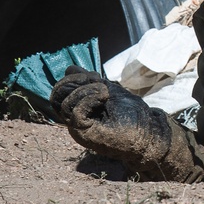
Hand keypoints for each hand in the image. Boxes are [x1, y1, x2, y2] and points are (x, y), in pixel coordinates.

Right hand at [50, 66, 172, 164]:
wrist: (147, 132)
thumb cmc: (130, 114)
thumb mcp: (107, 90)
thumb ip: (89, 81)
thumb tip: (70, 69)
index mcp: (78, 108)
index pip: (60, 90)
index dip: (73, 77)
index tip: (95, 76)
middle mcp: (74, 119)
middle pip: (56, 95)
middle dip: (74, 81)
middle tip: (97, 81)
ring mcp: (77, 128)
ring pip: (63, 103)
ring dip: (85, 90)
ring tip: (104, 92)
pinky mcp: (84, 134)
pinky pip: (74, 112)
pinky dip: (88, 98)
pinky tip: (103, 98)